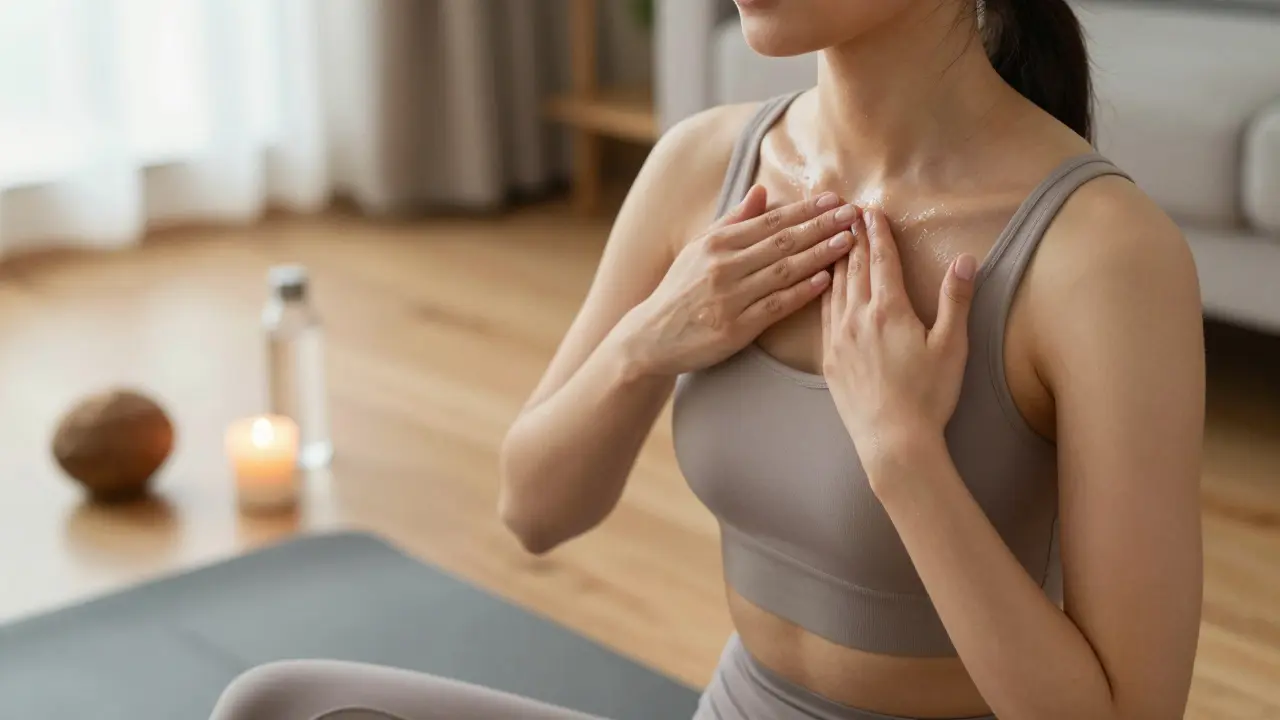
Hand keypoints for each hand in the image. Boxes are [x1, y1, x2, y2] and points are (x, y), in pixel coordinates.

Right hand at [623, 185, 858, 375]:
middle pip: (782, 242)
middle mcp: (723, 266)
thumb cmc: (679, 291)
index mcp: (716, 243)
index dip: (805, 209)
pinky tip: (825, 280)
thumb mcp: (698, 249)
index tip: (834, 199)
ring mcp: (729, 298)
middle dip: (821, 226)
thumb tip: (762, 191)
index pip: (770, 221)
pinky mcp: (734, 328)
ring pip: (783, 271)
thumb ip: (733, 221)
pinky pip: (775, 306)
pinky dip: (801, 292)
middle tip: (853, 214)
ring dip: (819, 254)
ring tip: (848, 242)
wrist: (650, 337)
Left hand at [820, 207, 977, 477]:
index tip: (871, 210)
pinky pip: (822, 313)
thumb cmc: (929, 395)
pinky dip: (823, 290)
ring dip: (834, 258)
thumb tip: (966, 260)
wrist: (893, 440)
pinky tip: (823, 284)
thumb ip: (956, 299)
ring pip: (833, 286)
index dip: (877, 232)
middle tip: (846, 211)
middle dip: (852, 236)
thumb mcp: (952, 346)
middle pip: (853, 266)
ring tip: (832, 237)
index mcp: (889, 310)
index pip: (881, 259)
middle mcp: (858, 317)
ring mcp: (839, 337)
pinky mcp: (829, 357)